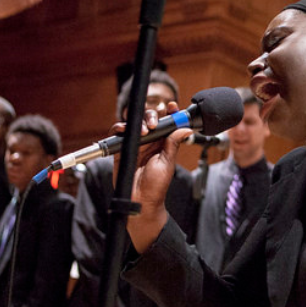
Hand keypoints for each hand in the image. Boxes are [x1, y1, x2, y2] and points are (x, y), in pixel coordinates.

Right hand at [121, 103, 188, 219]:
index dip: (170, 113)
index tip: (173, 106)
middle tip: (154, 125)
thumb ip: (173, 144)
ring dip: (138, 122)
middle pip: (149, 119)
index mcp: (163, 143)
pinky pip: (118, 134)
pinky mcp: (121, 149)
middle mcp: (149, 141)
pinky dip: (120, 128)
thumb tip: (187, 128)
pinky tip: (125, 130)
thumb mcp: (167, 163)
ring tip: (144, 131)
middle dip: (152, 116)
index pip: (167, 123)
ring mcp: (135, 144)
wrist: (140, 200)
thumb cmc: (156, 185)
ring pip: (134, 124)